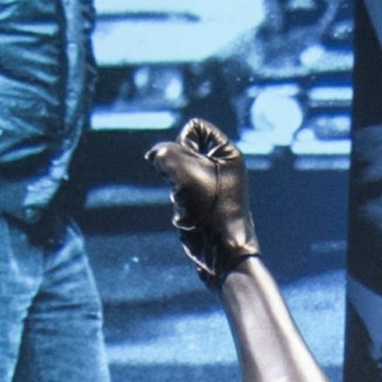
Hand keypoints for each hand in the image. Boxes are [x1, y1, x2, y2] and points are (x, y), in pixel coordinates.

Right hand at [146, 117, 259, 284]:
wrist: (220, 253)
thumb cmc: (210, 210)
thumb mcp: (182, 171)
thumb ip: (163, 153)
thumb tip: (154, 157)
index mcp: (227, 153)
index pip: (195, 127)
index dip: (184, 142)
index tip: (191, 164)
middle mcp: (222, 166)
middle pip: (181, 150)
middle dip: (177, 169)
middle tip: (191, 189)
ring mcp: (211, 185)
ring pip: (176, 173)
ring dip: (176, 189)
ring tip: (192, 205)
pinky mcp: (201, 203)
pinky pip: (178, 192)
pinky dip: (179, 204)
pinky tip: (191, 217)